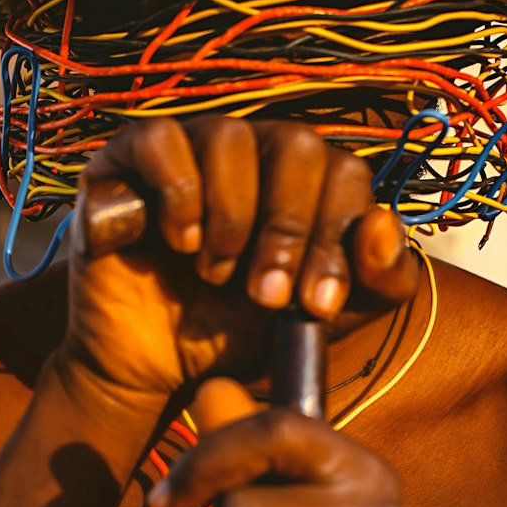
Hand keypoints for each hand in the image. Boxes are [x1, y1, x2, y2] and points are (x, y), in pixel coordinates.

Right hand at [57, 115, 419, 411]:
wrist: (155, 371)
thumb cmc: (236, 333)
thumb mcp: (321, 319)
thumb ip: (377, 282)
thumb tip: (381, 224)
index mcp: (304, 182)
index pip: (344, 173)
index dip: (335, 237)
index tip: (316, 304)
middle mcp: (251, 153)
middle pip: (296, 144)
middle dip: (289, 229)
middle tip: (266, 295)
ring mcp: (188, 150)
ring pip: (229, 135)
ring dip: (232, 216)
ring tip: (215, 273)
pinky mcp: (124, 162)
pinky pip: (158, 138)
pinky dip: (178, 190)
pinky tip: (179, 242)